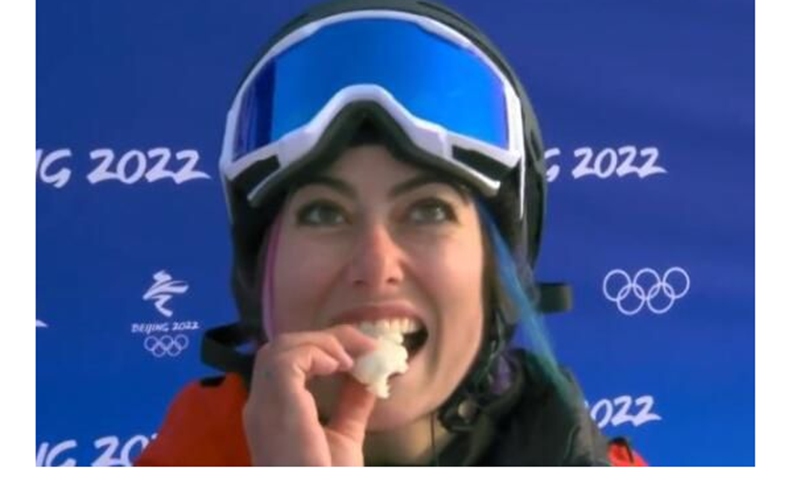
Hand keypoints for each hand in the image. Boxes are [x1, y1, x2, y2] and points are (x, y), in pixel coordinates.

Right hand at [243, 324, 377, 464]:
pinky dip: (317, 352)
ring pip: (280, 347)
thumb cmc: (324, 478)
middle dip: (323, 339)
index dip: (321, 349)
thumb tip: (371, 376)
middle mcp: (260, 405)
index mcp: (271, 412)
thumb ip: (352, 405)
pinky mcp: (277, 405)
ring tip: (353, 357)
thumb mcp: (344, 436)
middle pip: (280, 348)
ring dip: (322, 342)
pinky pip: (288, 359)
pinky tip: (341, 365)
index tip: (360, 353)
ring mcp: (264, 405)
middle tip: (363, 346)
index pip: (285, 363)